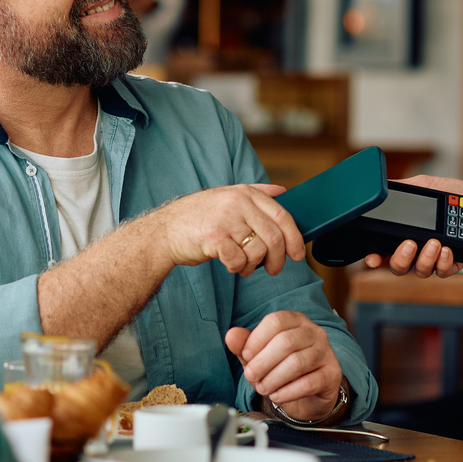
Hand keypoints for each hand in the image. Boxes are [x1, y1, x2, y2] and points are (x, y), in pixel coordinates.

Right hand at [144, 183, 304, 276]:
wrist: (164, 231)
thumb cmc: (197, 218)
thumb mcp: (226, 196)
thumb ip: (255, 194)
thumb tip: (283, 191)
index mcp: (245, 192)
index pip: (282, 215)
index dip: (295, 238)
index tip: (298, 254)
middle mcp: (237, 202)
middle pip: (274, 237)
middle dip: (278, 259)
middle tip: (273, 269)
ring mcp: (225, 219)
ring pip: (258, 251)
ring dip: (253, 265)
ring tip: (244, 266)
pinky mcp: (214, 237)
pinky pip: (239, 261)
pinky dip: (237, 268)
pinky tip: (229, 264)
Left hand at [223, 310, 342, 420]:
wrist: (309, 392)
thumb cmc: (281, 368)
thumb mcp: (259, 356)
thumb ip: (244, 345)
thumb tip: (231, 335)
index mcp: (295, 320)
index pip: (276, 321)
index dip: (257, 339)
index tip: (246, 356)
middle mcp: (313, 332)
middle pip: (286, 341)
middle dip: (263, 362)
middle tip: (251, 376)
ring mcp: (325, 352)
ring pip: (297, 362)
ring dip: (274, 378)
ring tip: (262, 388)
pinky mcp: (331, 374)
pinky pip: (309, 383)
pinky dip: (288, 392)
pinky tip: (277, 396)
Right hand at [359, 174, 462, 277]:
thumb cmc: (452, 193)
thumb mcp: (425, 186)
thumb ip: (404, 188)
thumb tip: (382, 185)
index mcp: (403, 233)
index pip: (382, 250)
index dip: (373, 258)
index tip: (373, 258)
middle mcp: (415, 250)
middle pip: (398, 267)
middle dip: (400, 259)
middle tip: (410, 244)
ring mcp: (433, 258)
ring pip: (420, 271)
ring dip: (425, 259)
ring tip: (434, 242)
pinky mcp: (452, 264)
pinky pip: (442, 271)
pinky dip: (443, 262)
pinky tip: (447, 249)